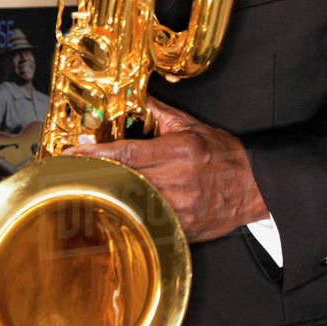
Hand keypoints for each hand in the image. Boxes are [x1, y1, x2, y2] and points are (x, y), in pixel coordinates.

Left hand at [66, 95, 267, 240]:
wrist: (256, 187)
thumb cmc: (226, 156)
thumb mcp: (194, 127)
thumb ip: (162, 113)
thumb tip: (138, 97)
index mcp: (178, 151)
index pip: (127, 152)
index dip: (95, 154)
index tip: (72, 154)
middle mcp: (177, 180)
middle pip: (123, 180)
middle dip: (94, 178)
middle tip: (70, 176)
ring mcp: (180, 207)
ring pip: (132, 206)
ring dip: (108, 201)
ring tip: (84, 196)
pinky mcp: (183, 228)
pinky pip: (150, 226)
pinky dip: (131, 220)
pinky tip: (114, 216)